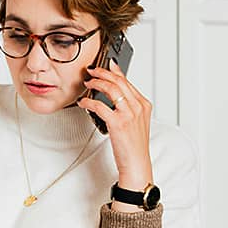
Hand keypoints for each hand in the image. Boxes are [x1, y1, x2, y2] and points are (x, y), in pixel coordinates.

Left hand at [78, 58, 153, 191]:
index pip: (127, 81)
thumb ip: (128, 106)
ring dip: (97, 82)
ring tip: (88, 82)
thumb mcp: (136, 122)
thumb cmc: (134, 145)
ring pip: (111, 89)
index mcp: (144, 104)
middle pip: (119, 81)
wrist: (136, 163)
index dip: (115, 71)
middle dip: (103, 72)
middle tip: (92, 70)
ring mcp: (129, 114)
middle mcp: (138, 107)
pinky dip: (89, 101)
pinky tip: (84, 102)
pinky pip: (100, 105)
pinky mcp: (118, 123)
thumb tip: (114, 95)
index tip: (106, 64)